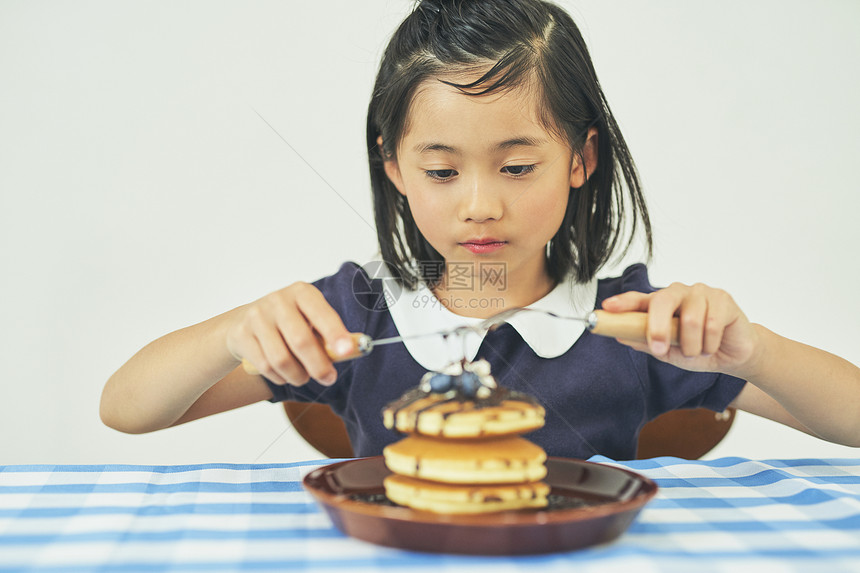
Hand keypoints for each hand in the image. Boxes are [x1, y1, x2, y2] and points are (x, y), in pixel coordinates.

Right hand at [226, 282, 354, 385]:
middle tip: (328, 378)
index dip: (335, 333)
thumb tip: (348, 352)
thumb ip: (327, 335)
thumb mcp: (309, 319)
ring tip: (303, 377)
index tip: (346, 351)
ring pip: (282, 359)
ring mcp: (258, 316)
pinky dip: (280, 377)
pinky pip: (265, 366)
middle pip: (301, 341)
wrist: (243, 321)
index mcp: (302, 292)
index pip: (322, 314)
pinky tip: (284, 374)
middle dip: (319, 366)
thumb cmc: (288, 323)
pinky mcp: (242, 334)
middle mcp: (279, 300)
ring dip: (298, 376)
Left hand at [601, 282, 760, 376]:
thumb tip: (620, 335)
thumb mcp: (668, 352)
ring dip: (692, 346)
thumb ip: (646, 342)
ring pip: (689, 319)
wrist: (733, 356)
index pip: (639, 299)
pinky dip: (709, 343)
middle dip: (657, 328)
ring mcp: (700, 293)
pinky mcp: (722, 299)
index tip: (607, 307)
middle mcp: (678, 293)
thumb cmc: (697, 350)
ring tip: (697, 351)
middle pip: (662, 301)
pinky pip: (711, 323)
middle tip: (659, 349)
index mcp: (660, 304)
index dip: (623, 302)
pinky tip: (713, 345)